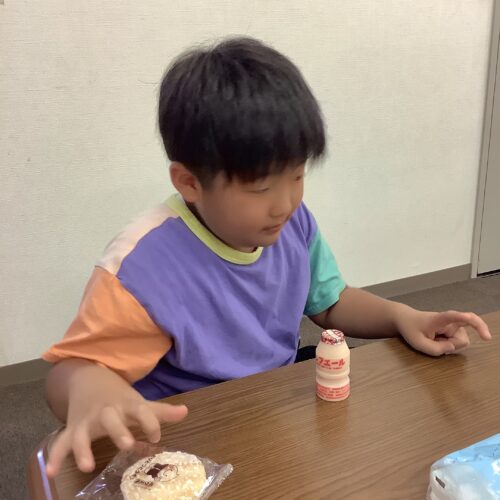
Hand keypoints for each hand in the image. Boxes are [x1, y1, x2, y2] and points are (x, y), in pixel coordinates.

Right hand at [45, 361, 187, 477]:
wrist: (88, 379)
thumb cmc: (119, 397)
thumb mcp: (138, 402)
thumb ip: (160, 411)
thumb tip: (186, 412)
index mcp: (126, 405)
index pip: (141, 411)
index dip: (150, 422)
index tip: (156, 436)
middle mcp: (107, 412)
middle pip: (111, 419)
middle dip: (118, 431)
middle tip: (127, 445)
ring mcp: (87, 421)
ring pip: (82, 433)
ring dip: (83, 449)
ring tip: (86, 466)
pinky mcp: (72, 428)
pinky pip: (61, 442)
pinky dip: (55, 456)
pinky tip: (51, 472)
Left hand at [394, 308, 491, 355]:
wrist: (406, 319)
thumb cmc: (410, 329)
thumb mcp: (418, 343)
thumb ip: (436, 349)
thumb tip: (453, 348)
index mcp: (440, 319)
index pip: (456, 316)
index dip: (467, 318)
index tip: (471, 320)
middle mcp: (452, 320)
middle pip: (462, 340)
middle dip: (451, 347)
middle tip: (432, 342)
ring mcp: (455, 324)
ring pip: (461, 342)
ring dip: (448, 346)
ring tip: (433, 340)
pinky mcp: (455, 328)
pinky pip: (458, 342)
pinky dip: (449, 345)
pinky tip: (437, 340)